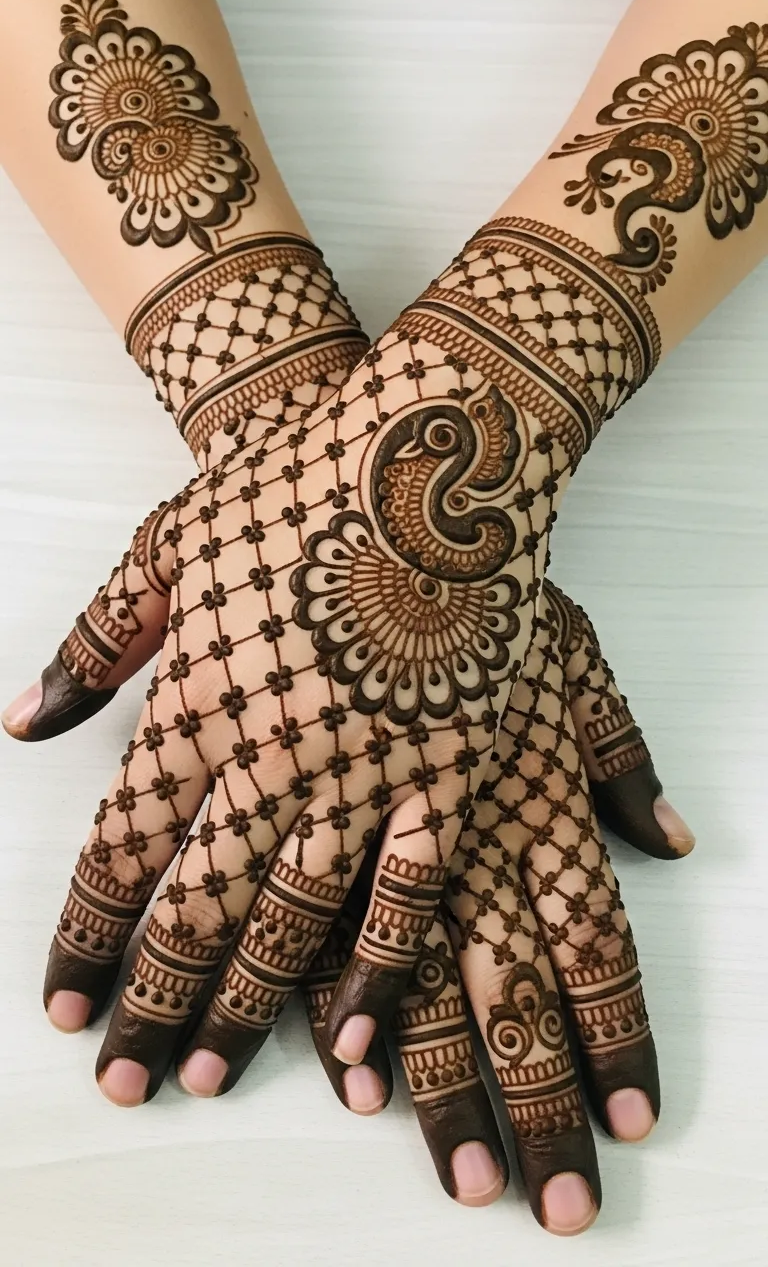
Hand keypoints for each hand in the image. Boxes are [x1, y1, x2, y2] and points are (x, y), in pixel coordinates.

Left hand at [9, 217, 662, 1126]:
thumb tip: (22, 722)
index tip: (62, 1005)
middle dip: (151, 997)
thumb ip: (93, 643)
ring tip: (204, 1068)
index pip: (121, 849)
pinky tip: (344, 1035)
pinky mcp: (448, 771)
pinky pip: (406, 895)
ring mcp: (366, 770)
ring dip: (243, 1003)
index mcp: (196, 698)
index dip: (85, 935)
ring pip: (292, 920)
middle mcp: (273, 753)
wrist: (432, 447)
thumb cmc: (294, 479)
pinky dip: (371, 971)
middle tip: (125, 1074)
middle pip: (198, 906)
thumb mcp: (167, 543)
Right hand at [291, 580, 692, 1229]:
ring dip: (438, 1093)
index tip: (631, 1128)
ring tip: (464, 1185)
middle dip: (534, 1108)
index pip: (592, 943)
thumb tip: (670, 841)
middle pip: (512, 996)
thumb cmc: (470, 569)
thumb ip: (615, 750)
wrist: (364, 475)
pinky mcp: (294, 793)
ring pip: (410, 988)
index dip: (613, 1039)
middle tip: (554, 1214)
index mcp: (535, 791)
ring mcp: (375, 814)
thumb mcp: (572, 650)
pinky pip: (312, 921)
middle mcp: (465, 824)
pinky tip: (349, 1080)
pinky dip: (336, 1007)